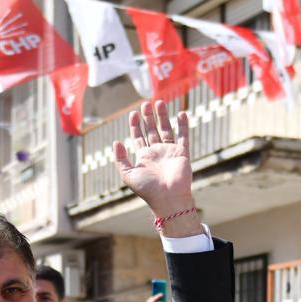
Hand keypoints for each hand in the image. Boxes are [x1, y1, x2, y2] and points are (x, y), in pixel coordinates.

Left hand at [113, 101, 195, 233]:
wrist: (168, 198)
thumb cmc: (147, 189)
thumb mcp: (128, 174)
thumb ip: (120, 159)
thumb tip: (116, 142)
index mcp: (144, 157)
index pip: (139, 137)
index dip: (135, 125)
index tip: (133, 113)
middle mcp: (157, 152)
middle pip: (152, 130)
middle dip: (148, 117)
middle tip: (145, 104)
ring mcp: (170, 152)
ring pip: (166, 130)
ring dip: (163, 116)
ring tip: (159, 103)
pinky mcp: (182, 153)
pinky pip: (183, 136)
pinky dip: (183, 125)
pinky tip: (181, 114)